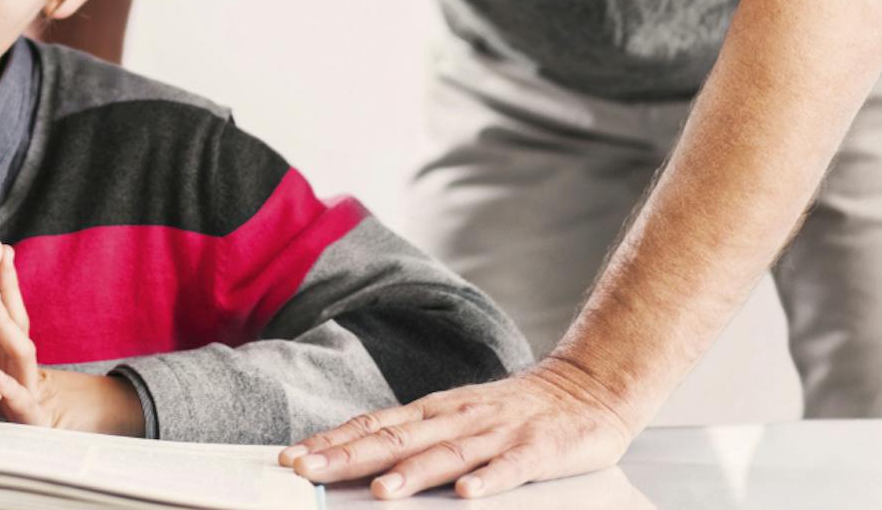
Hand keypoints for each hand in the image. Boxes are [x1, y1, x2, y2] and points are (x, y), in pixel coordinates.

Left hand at [0, 243, 143, 435]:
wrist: (48, 455)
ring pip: (20, 353)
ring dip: (4, 325)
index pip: (5, 312)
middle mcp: (24, 370)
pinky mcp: (30, 424)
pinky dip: (6, 389)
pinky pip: (18, 404)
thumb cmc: (18, 422)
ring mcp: (30, 393)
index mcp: (11, 359)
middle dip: (7, 287)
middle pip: (16, 322)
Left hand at [279, 356, 641, 498]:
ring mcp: (498, 432)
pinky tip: (467, 494)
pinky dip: (489, 479)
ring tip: (378, 492)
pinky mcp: (539, 449)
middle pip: (396, 439)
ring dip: (411, 473)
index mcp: (436, 412)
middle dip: (347, 455)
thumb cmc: (516, 410)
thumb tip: (362, 456)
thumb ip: (417, 438)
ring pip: (447, 454)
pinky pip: (512, 467)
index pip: (374, 425)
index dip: (332, 441)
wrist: (589, 388)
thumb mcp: (459, 417)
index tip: (292, 457)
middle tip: (305, 469)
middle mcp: (459, 418)